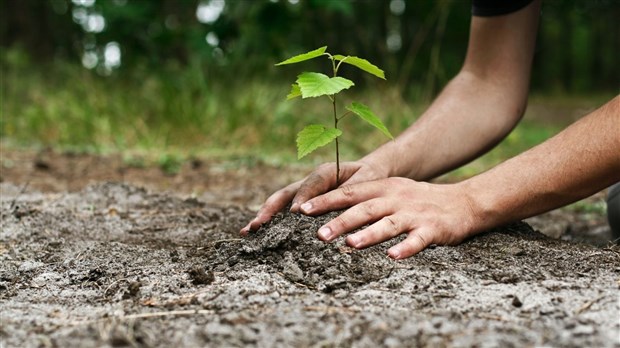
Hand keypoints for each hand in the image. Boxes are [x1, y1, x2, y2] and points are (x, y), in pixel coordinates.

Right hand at [240, 160, 387, 233]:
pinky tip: (258, 235)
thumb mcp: (366, 181)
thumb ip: (351, 191)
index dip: (302, 198)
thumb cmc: (370, 177)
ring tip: (248, 231)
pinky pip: (284, 211)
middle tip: (257, 225)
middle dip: (270, 210)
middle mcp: (309, 181)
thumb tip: (336, 207)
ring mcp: (303, 192)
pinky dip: (271, 221)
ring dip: (264, 216)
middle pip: (285, 194)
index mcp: (325, 172)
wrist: (370, 173)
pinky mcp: (303, 202)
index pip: (311, 185)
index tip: (295, 214)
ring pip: (280, 203)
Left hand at [298, 177, 478, 258]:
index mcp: (383, 188)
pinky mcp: (432, 229)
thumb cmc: (419, 200)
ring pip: (388, 224)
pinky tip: (393, 257)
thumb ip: (365, 199)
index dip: (325, 200)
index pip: (349, 192)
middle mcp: (396, 198)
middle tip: (319, 234)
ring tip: (350, 245)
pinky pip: (417, 240)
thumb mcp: (392, 192)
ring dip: (368, 234)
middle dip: (340, 221)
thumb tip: (329, 211)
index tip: (302, 209)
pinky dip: (405, 248)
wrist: (463, 202)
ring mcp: (414, 214)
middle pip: (364, 209)